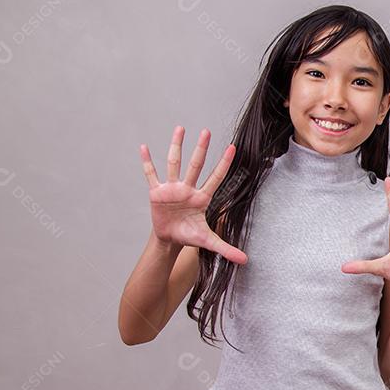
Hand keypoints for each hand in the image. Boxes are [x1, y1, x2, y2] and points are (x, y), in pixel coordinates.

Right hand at [140, 126, 247, 263]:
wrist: (170, 238)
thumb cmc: (190, 236)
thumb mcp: (208, 242)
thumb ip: (227, 249)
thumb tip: (245, 261)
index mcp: (202, 198)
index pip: (216, 178)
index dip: (224, 164)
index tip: (233, 147)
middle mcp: (188, 189)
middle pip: (196, 165)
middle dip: (201, 149)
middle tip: (207, 131)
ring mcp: (172, 188)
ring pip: (174, 163)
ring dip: (176, 146)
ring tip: (181, 128)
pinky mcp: (157, 192)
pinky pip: (151, 175)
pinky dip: (147, 162)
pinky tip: (144, 148)